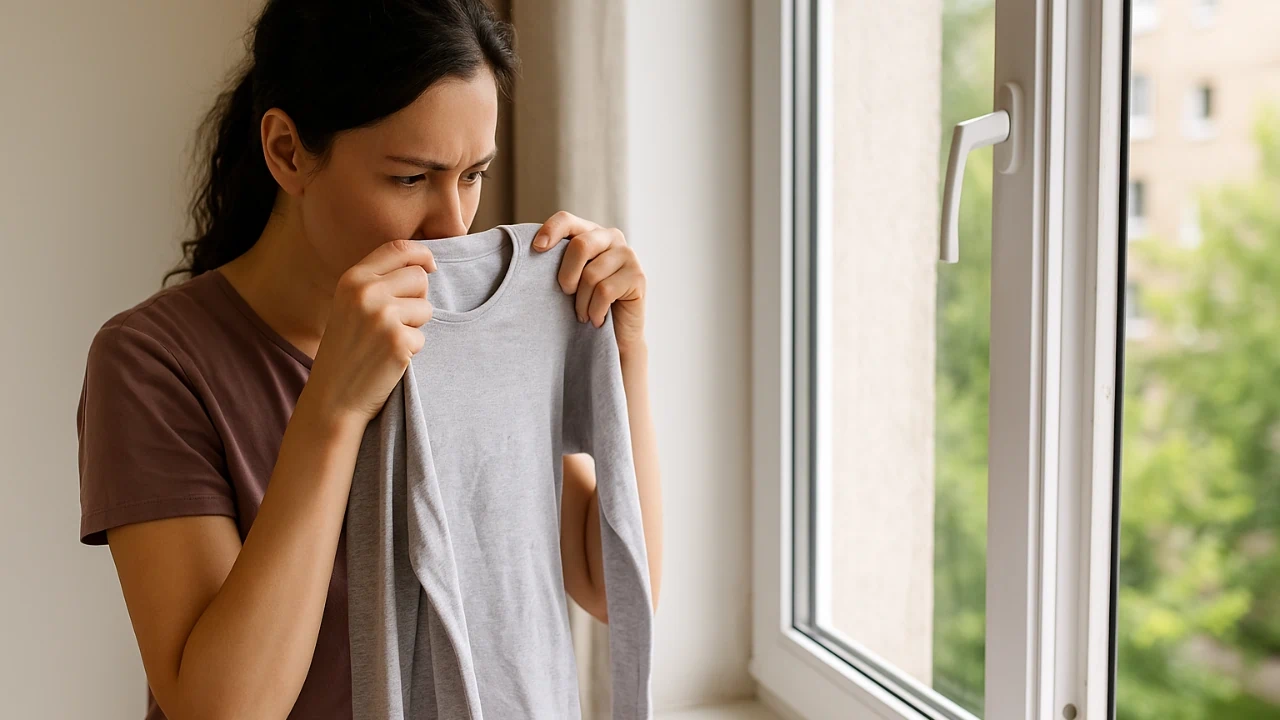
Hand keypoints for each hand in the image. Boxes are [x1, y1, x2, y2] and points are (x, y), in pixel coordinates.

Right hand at [302, 239, 437, 426]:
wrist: (334, 396)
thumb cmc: (347, 349)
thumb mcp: (351, 305)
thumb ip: (378, 281)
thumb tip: (425, 264)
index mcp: (352, 278)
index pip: (399, 248)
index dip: (421, 253)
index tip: (430, 265)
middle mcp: (366, 292)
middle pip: (419, 277)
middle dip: (417, 298)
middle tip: (395, 322)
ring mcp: (383, 316)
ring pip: (426, 307)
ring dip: (415, 326)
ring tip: (387, 341)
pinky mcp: (398, 341)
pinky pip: (423, 337)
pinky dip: (411, 350)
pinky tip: (388, 359)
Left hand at [533, 211, 646, 354]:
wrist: (616, 335)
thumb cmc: (586, 304)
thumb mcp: (569, 278)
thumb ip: (557, 260)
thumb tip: (532, 249)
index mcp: (591, 232)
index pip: (567, 220)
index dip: (551, 230)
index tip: (537, 248)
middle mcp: (612, 237)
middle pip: (580, 246)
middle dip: (567, 276)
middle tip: (567, 294)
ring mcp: (628, 255)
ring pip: (591, 274)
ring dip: (581, 302)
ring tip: (583, 314)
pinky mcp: (638, 276)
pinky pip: (605, 291)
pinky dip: (595, 311)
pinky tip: (597, 319)